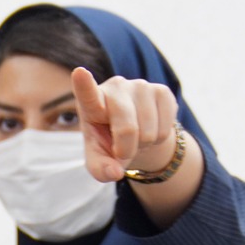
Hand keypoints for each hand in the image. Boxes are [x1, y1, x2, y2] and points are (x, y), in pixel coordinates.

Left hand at [71, 67, 180, 182]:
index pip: (87, 94)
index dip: (84, 85)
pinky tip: (150, 128)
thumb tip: (115, 172)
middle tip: (121, 150)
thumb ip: (101, 169)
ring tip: (136, 137)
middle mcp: (115, 87)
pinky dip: (159, 139)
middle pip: (127, 129)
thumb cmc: (109, 144)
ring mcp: (140, 86)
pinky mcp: (162, 91)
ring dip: (143, 145)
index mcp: (91, 102)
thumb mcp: (99, 160)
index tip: (79, 72)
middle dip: (126, 150)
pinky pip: (166, 129)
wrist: (135, 133)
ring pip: (148, 132)